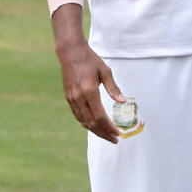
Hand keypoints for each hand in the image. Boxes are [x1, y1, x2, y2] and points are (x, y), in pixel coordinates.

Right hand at [52, 8, 125, 143]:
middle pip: (92, 123)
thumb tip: (123, 102)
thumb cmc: (90, 59)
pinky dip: (87, 123)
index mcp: (89, 91)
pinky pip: (78, 115)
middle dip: (104, 133)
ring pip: (84, 121)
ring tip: (107, 136)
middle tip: (115, 140)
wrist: (70, 52)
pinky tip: (95, 126)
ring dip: (96, 131)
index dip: (109, 127)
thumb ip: (113, 88)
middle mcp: (79, 98)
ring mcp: (72, 99)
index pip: (100, 116)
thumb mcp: (105, 71)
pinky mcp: (69, 98)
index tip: (118, 133)